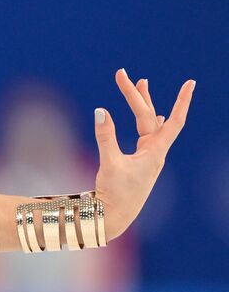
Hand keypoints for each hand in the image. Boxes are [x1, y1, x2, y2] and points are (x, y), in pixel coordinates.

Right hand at [93, 68, 194, 238]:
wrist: (114, 216)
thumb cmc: (115, 193)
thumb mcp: (108, 163)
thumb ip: (105, 136)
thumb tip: (100, 110)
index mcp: (154, 152)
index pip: (173, 121)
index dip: (182, 101)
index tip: (190, 83)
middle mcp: (154, 152)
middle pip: (149, 116)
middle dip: (137, 95)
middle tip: (123, 75)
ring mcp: (147, 157)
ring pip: (147, 124)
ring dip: (142, 104)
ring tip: (140, 85)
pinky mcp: (138, 162)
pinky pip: (145, 135)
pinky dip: (146, 121)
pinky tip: (153, 117)